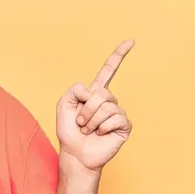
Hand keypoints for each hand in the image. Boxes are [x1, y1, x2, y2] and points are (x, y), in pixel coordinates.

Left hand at [56, 40, 133, 171]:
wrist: (75, 152)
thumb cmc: (69, 130)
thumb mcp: (64, 105)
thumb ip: (74, 90)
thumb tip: (93, 91)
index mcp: (94, 93)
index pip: (108, 71)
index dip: (118, 56)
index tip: (130, 41)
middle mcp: (108, 101)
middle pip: (101, 92)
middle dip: (86, 108)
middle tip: (81, 122)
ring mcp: (117, 113)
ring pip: (107, 106)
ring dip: (92, 120)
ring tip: (88, 129)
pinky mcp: (124, 126)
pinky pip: (116, 118)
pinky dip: (103, 127)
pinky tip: (100, 134)